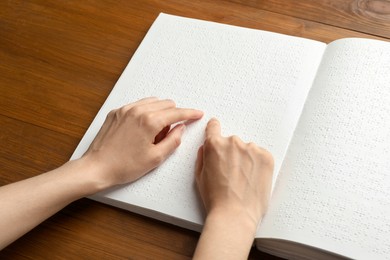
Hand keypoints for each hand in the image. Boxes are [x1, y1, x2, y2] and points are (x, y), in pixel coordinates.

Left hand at [83, 97, 202, 188]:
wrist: (97, 168)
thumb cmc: (123, 166)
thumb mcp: (155, 158)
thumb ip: (173, 141)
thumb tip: (180, 129)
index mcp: (149, 121)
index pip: (177, 112)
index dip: (190, 114)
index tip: (197, 114)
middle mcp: (137, 111)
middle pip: (166, 104)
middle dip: (173, 115)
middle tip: (168, 134)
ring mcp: (125, 110)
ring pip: (152, 102)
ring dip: (159, 112)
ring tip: (153, 133)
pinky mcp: (116, 112)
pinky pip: (137, 105)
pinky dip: (145, 112)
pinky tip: (141, 128)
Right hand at [193, 118, 272, 258]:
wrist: (235, 214)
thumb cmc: (216, 199)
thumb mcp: (199, 176)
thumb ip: (202, 156)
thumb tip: (206, 148)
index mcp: (215, 145)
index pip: (214, 126)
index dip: (214, 130)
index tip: (216, 131)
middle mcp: (233, 142)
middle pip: (231, 142)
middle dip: (231, 153)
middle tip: (231, 172)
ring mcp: (251, 149)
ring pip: (247, 149)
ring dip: (246, 158)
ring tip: (243, 179)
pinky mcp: (266, 157)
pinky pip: (260, 155)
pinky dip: (257, 164)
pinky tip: (252, 179)